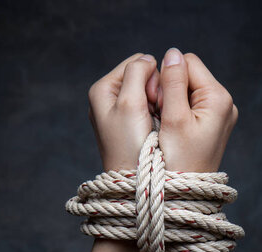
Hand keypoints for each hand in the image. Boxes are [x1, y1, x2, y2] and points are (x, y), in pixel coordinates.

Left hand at [87, 53, 159, 170]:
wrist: (133, 182)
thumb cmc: (129, 145)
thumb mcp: (130, 103)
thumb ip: (137, 73)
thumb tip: (148, 58)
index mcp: (102, 89)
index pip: (137, 62)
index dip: (152, 76)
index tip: (154, 101)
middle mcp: (107, 99)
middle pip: (143, 77)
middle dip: (155, 91)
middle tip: (156, 113)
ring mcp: (119, 114)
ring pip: (149, 94)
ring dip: (158, 104)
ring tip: (157, 123)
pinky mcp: (130, 127)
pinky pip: (150, 110)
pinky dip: (158, 115)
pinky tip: (158, 129)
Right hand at [157, 48, 237, 171]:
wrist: (187, 194)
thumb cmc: (178, 160)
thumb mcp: (172, 119)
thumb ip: (172, 83)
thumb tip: (171, 52)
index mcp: (218, 98)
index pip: (187, 62)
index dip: (167, 77)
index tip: (159, 104)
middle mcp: (224, 103)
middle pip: (188, 75)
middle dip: (170, 90)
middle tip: (162, 117)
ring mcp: (220, 115)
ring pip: (187, 91)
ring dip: (171, 102)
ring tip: (166, 126)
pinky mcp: (212, 125)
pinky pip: (191, 106)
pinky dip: (177, 113)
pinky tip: (172, 130)